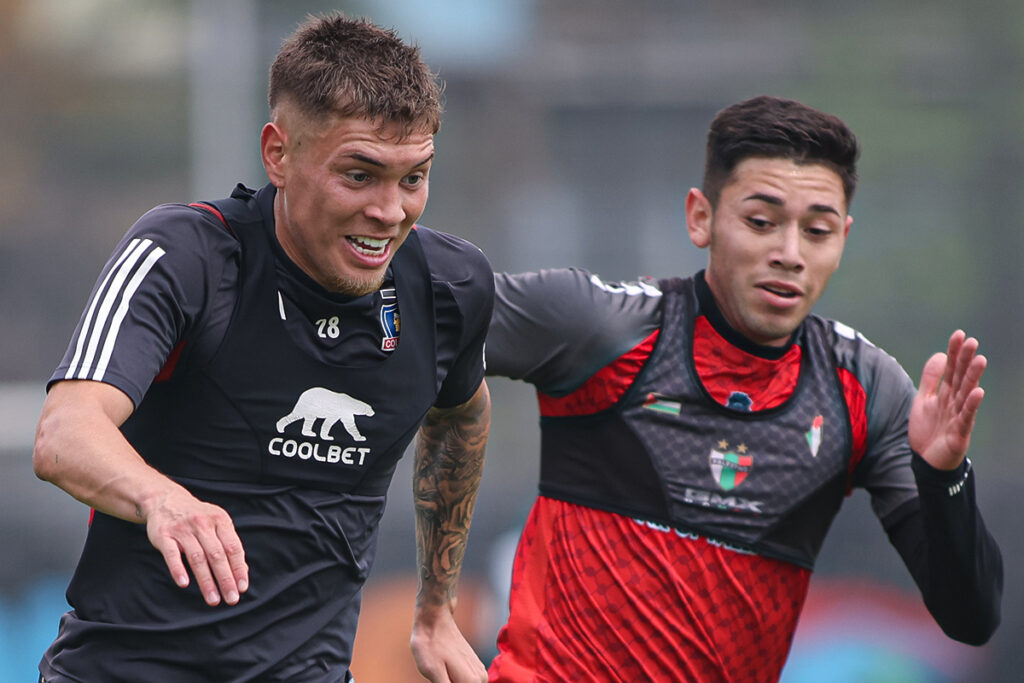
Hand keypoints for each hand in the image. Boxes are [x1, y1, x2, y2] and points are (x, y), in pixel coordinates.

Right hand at [145, 489, 248, 605]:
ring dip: (206, 581)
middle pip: (217, 555)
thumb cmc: (197, 518)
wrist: (166, 500)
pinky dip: (178, 568)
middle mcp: (203, 524)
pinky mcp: (164, 535)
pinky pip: (171, 554)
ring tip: (213, 599)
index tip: (242, 588)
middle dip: (226, 579)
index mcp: (220, 520)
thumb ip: (229, 546)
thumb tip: (243, 572)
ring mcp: (182, 529)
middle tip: (232, 600)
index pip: (233, 548)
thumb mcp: (217, 524)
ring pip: (197, 558)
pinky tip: (184, 583)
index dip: (238, 568)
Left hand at [410, 604, 487, 681]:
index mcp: (472, 682)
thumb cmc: (430, 644)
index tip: (442, 679)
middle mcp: (481, 679)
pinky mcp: (475, 668)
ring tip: (440, 675)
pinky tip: (444, 676)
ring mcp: (480, 673)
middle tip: (439, 677)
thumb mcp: (433, 673)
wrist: (434, 619)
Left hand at [908, 330, 986, 470]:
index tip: (958, 334)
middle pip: (960, 378)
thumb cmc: (929, 430)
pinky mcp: (959, 433)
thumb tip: (939, 354)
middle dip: (965, 360)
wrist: (926, 461)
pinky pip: (966, 417)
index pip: (950, 369)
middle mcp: (954, 403)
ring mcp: (958, 417)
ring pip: (966, 394)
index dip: (954, 352)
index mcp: (945, 394)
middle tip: (972, 342)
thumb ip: (931, 379)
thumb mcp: (924, 400)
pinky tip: (978, 392)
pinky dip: (971, 405)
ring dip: (973, 377)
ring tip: (980, 360)